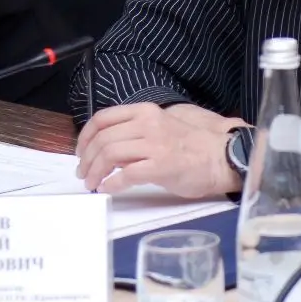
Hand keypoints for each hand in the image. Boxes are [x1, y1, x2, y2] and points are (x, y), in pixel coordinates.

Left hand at [74, 102, 238, 197]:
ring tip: (92, 183)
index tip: (81, 152)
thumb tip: (106, 150)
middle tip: (83, 174)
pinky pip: (126, 174)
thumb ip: (134, 134)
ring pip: (109, 154)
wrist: (219, 158)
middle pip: (102, 139)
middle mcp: (148, 124)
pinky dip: (111, 183)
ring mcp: (154, 144)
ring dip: (95, 172)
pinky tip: (108, 189)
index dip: (85, 136)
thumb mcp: (159, 129)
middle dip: (86, 159)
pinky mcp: (161, 166)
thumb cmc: (190, 147)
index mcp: (145, 112)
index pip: (103, 118)